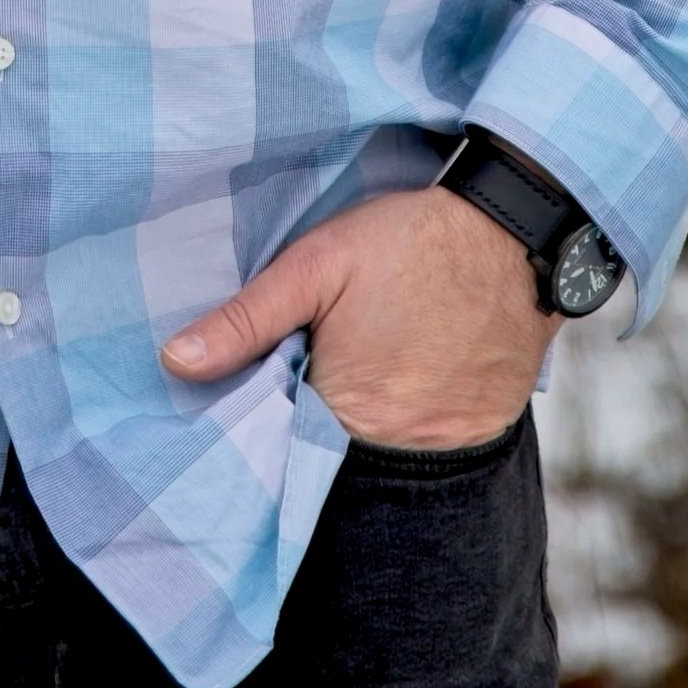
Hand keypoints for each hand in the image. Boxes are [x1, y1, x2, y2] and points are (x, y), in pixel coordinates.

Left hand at [160, 185, 557, 449]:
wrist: (514, 233)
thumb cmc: (407, 243)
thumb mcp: (315, 264)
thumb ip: (246, 319)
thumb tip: (173, 362)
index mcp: (341, 410)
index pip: (283, 448)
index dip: (270, 422)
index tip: (262, 396)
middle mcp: (394, 447)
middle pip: (333, 454)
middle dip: (316, 424)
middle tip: (322, 370)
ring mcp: (446, 446)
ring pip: (384, 453)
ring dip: (368, 425)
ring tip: (371, 369)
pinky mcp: (486, 432)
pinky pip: (436, 444)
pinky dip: (418, 420)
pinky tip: (413, 374)